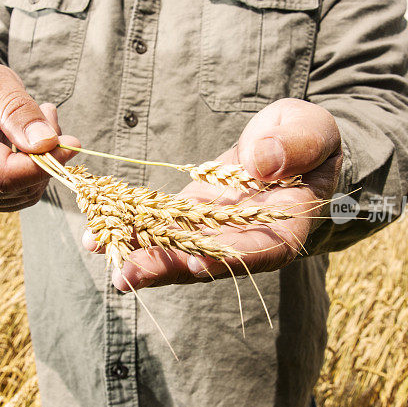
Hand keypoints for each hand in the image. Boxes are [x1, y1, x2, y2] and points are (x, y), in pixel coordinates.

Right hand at [0, 62, 78, 211]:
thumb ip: (18, 110)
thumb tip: (47, 143)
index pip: (4, 175)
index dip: (44, 164)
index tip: (71, 143)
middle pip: (18, 186)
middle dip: (46, 155)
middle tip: (48, 114)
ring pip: (25, 193)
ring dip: (43, 161)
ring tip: (39, 121)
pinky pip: (22, 194)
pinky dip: (35, 170)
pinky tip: (30, 142)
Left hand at [86, 98, 341, 289]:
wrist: (288, 141)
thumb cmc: (308, 137)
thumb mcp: (311, 131)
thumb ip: (295, 145)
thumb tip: (263, 162)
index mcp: (282, 228)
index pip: (257, 251)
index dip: (225, 259)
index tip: (194, 262)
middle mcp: (242, 240)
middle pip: (203, 259)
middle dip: (164, 267)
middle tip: (125, 276)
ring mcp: (211, 230)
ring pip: (173, 247)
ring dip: (135, 250)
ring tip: (97, 246)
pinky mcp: (188, 216)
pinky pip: (157, 225)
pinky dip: (129, 227)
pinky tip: (96, 229)